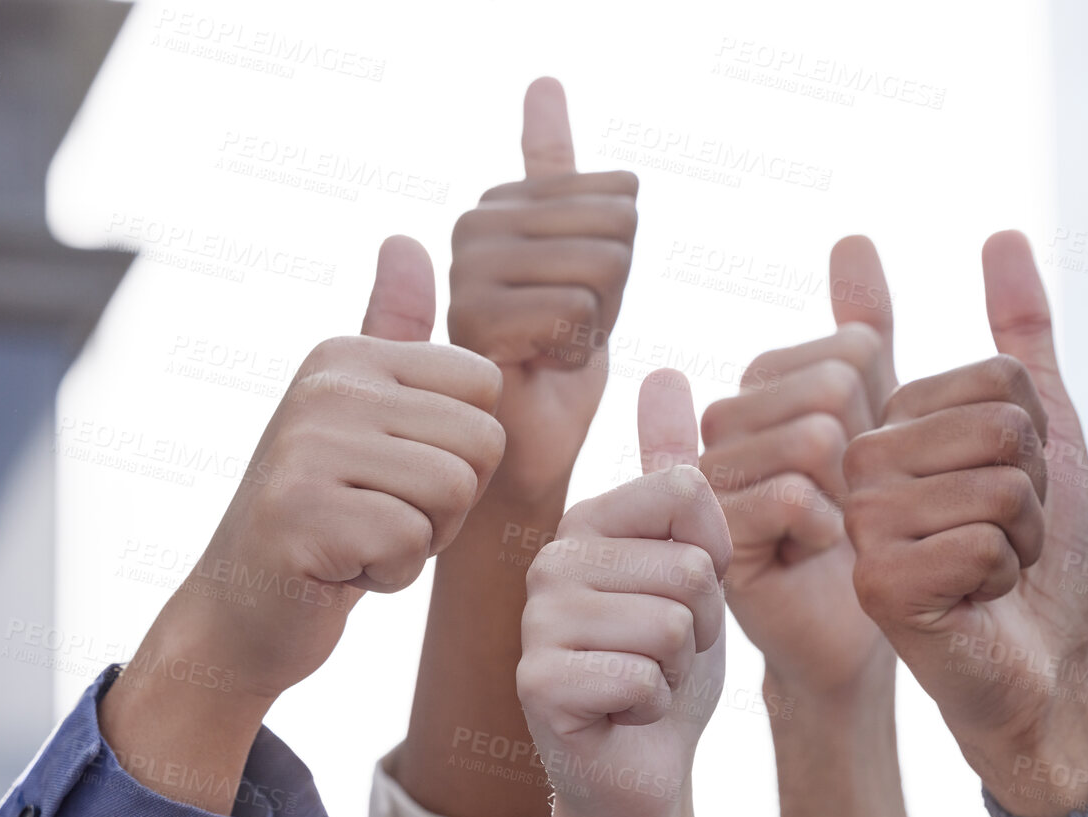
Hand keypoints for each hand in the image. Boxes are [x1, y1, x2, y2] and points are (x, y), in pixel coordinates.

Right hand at [99, 237, 504, 811]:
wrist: (245, 613)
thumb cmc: (325, 517)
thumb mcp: (363, 418)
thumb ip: (392, 336)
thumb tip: (405, 238)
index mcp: (346, 356)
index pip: (485, 387)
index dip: (465, 450)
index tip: (401, 474)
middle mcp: (324, 388)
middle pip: (481, 441)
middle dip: (451, 502)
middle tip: (381, 516)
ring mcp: (306, 448)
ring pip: (453, 491)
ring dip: (423, 539)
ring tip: (362, 539)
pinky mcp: (302, 516)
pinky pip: (413, 542)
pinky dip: (392, 573)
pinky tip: (342, 570)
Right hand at [448, 76, 639, 503]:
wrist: (518, 462)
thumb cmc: (552, 374)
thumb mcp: (581, 269)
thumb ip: (561, 183)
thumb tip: (543, 83)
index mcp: (499, 209)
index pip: (615, 197)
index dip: (620, 265)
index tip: (574, 311)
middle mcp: (472, 230)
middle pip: (614, 228)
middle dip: (613, 297)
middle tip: (564, 341)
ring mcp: (466, 273)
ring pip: (599, 269)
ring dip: (595, 330)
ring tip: (548, 359)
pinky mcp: (472, 321)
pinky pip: (575, 310)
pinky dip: (576, 356)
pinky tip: (537, 375)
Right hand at [518, 370, 730, 816]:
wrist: (640, 770)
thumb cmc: (667, 664)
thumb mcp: (691, 562)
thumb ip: (677, 476)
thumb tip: (665, 370)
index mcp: (587, 520)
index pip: (691, 494)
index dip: (716, 560)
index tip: (685, 596)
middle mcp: (551, 560)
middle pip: (690, 566)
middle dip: (702, 624)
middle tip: (664, 653)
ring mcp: (537, 621)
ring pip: (673, 622)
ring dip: (679, 668)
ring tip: (644, 678)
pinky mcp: (538, 683)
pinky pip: (642, 675)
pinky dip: (653, 706)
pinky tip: (622, 714)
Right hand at [699, 236, 898, 695]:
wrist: (851, 651)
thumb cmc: (871, 542)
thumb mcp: (875, 425)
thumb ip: (862, 333)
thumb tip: (852, 239)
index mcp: (756, 395)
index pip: (846, 351)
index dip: (881, 410)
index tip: (865, 466)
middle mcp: (720, 428)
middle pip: (829, 388)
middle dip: (869, 456)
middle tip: (852, 508)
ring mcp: (707, 481)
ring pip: (812, 438)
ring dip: (852, 500)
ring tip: (834, 535)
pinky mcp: (709, 538)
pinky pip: (790, 495)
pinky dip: (825, 530)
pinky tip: (816, 556)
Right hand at [843, 231, 1087, 816]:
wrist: (1039, 661)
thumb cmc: (1036, 556)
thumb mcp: (1039, 431)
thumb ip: (1018, 336)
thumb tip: (1003, 235)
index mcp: (880, 420)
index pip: (990, 377)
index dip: (1027, 434)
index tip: (1000, 484)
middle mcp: (854, 465)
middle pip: (994, 424)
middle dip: (1031, 487)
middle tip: (999, 535)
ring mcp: (858, 524)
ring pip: (994, 481)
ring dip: (1024, 534)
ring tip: (988, 567)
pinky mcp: (875, 582)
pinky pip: (981, 541)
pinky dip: (1004, 575)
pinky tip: (973, 603)